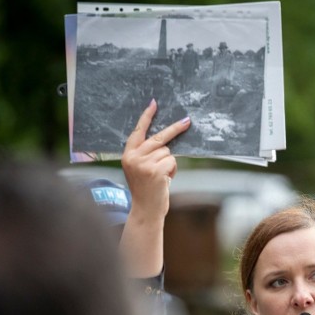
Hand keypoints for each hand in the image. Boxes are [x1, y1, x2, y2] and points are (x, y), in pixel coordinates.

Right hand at [119, 100, 190, 277]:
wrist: (145, 210)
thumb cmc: (146, 190)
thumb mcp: (140, 169)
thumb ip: (146, 154)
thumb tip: (165, 140)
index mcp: (127, 155)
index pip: (138, 131)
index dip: (146, 117)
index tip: (154, 103)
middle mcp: (133, 157)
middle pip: (158, 138)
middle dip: (175, 129)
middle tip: (187, 121)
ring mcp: (144, 164)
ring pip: (167, 152)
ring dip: (169, 163)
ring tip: (161, 177)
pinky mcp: (156, 171)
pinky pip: (172, 161)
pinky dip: (173, 170)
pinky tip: (165, 180)